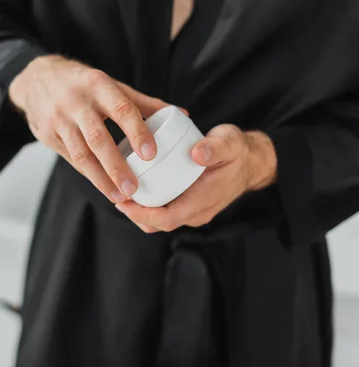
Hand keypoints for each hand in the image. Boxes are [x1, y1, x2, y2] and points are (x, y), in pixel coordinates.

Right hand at [9, 55, 175, 202]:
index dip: (137, 131)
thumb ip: (143, 102)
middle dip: (117, 166)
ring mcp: (59, 120)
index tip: (151, 154)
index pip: (121, 109)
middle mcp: (77, 102)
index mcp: (99, 85)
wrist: (36, 79)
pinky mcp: (47, 135)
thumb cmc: (82, 83)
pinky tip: (103, 186)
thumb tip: (181, 114)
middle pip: (99, 138)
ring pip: (81, 154)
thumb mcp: (110, 85)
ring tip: (119, 196)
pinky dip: (88, 174)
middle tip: (134, 188)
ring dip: (101, 179)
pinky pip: (71, 158)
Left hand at [115, 125, 277, 232]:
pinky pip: (165, 211)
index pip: (168, 218)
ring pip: (160, 220)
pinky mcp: (190, 205)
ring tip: (120, 193)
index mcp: (204, 201)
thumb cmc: (237, 151)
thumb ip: (215, 147)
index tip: (124, 202)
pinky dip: (149, 206)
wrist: (251, 161)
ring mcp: (193, 211)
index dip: (143, 215)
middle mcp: (197, 212)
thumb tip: (197, 154)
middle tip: (115, 195)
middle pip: (159, 223)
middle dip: (135, 214)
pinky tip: (135, 190)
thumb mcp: (229, 142)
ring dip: (140, 212)